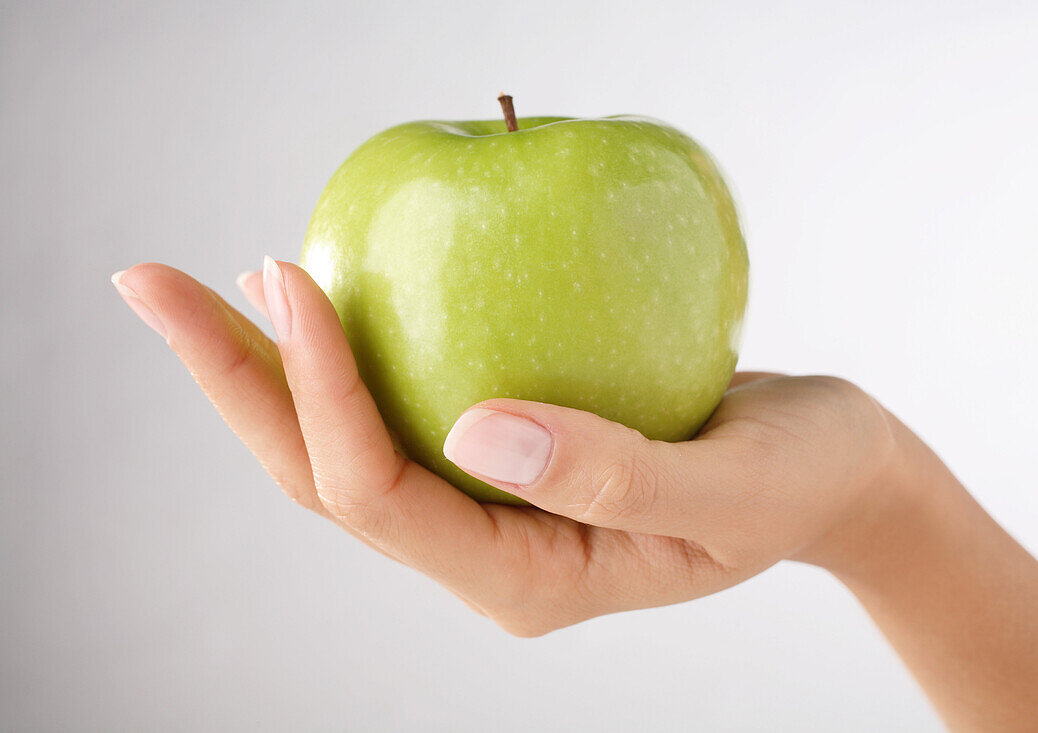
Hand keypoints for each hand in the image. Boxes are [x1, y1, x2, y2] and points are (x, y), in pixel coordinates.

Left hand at [111, 259, 897, 634]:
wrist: (832, 475)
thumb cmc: (799, 480)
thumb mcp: (733, 485)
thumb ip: (615, 473)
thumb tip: (476, 429)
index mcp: (532, 580)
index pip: (388, 496)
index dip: (323, 394)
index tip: (292, 276)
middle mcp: (491, 553)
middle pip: (327, 478)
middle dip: (236, 382)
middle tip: (152, 285)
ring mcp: (491, 511)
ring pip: (346, 448)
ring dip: (266, 370)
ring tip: (202, 288)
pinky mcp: (504, 464)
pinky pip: (397, 412)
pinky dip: (342, 356)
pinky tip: (313, 296)